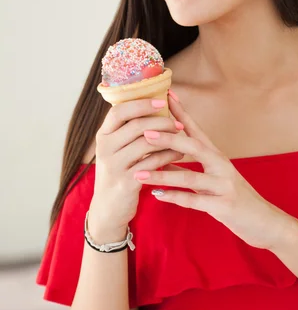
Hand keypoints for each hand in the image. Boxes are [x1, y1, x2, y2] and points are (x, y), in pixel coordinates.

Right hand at [89, 97, 184, 242]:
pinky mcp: (126, 182)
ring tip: (181, 137)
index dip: (142, 104)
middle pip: (136, 126)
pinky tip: (178, 154)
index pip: (120, 111)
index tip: (162, 101)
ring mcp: (114, 166)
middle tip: (178, 124)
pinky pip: (152, 163)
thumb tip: (156, 103)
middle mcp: (105, 148)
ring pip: (146, 144)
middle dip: (161, 121)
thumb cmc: (119, 171)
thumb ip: (129, 129)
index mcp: (103, 135)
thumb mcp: (117, 148)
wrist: (108, 208)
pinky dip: (168, 156)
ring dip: (168, 139)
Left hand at [133, 90, 292, 250]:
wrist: (265, 222)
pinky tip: (156, 195)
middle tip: (145, 132)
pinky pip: (195, 201)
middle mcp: (222, 166)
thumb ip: (195, 166)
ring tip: (139, 172)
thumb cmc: (237, 197)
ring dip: (163, 174)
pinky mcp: (224, 206)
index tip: (166, 95)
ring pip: (189, 177)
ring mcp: (224, 186)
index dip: (181, 113)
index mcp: (218, 157)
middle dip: (168, 138)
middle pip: (194, 146)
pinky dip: (174, 197)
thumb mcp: (217, 177)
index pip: (197, 130)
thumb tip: (167, 155)